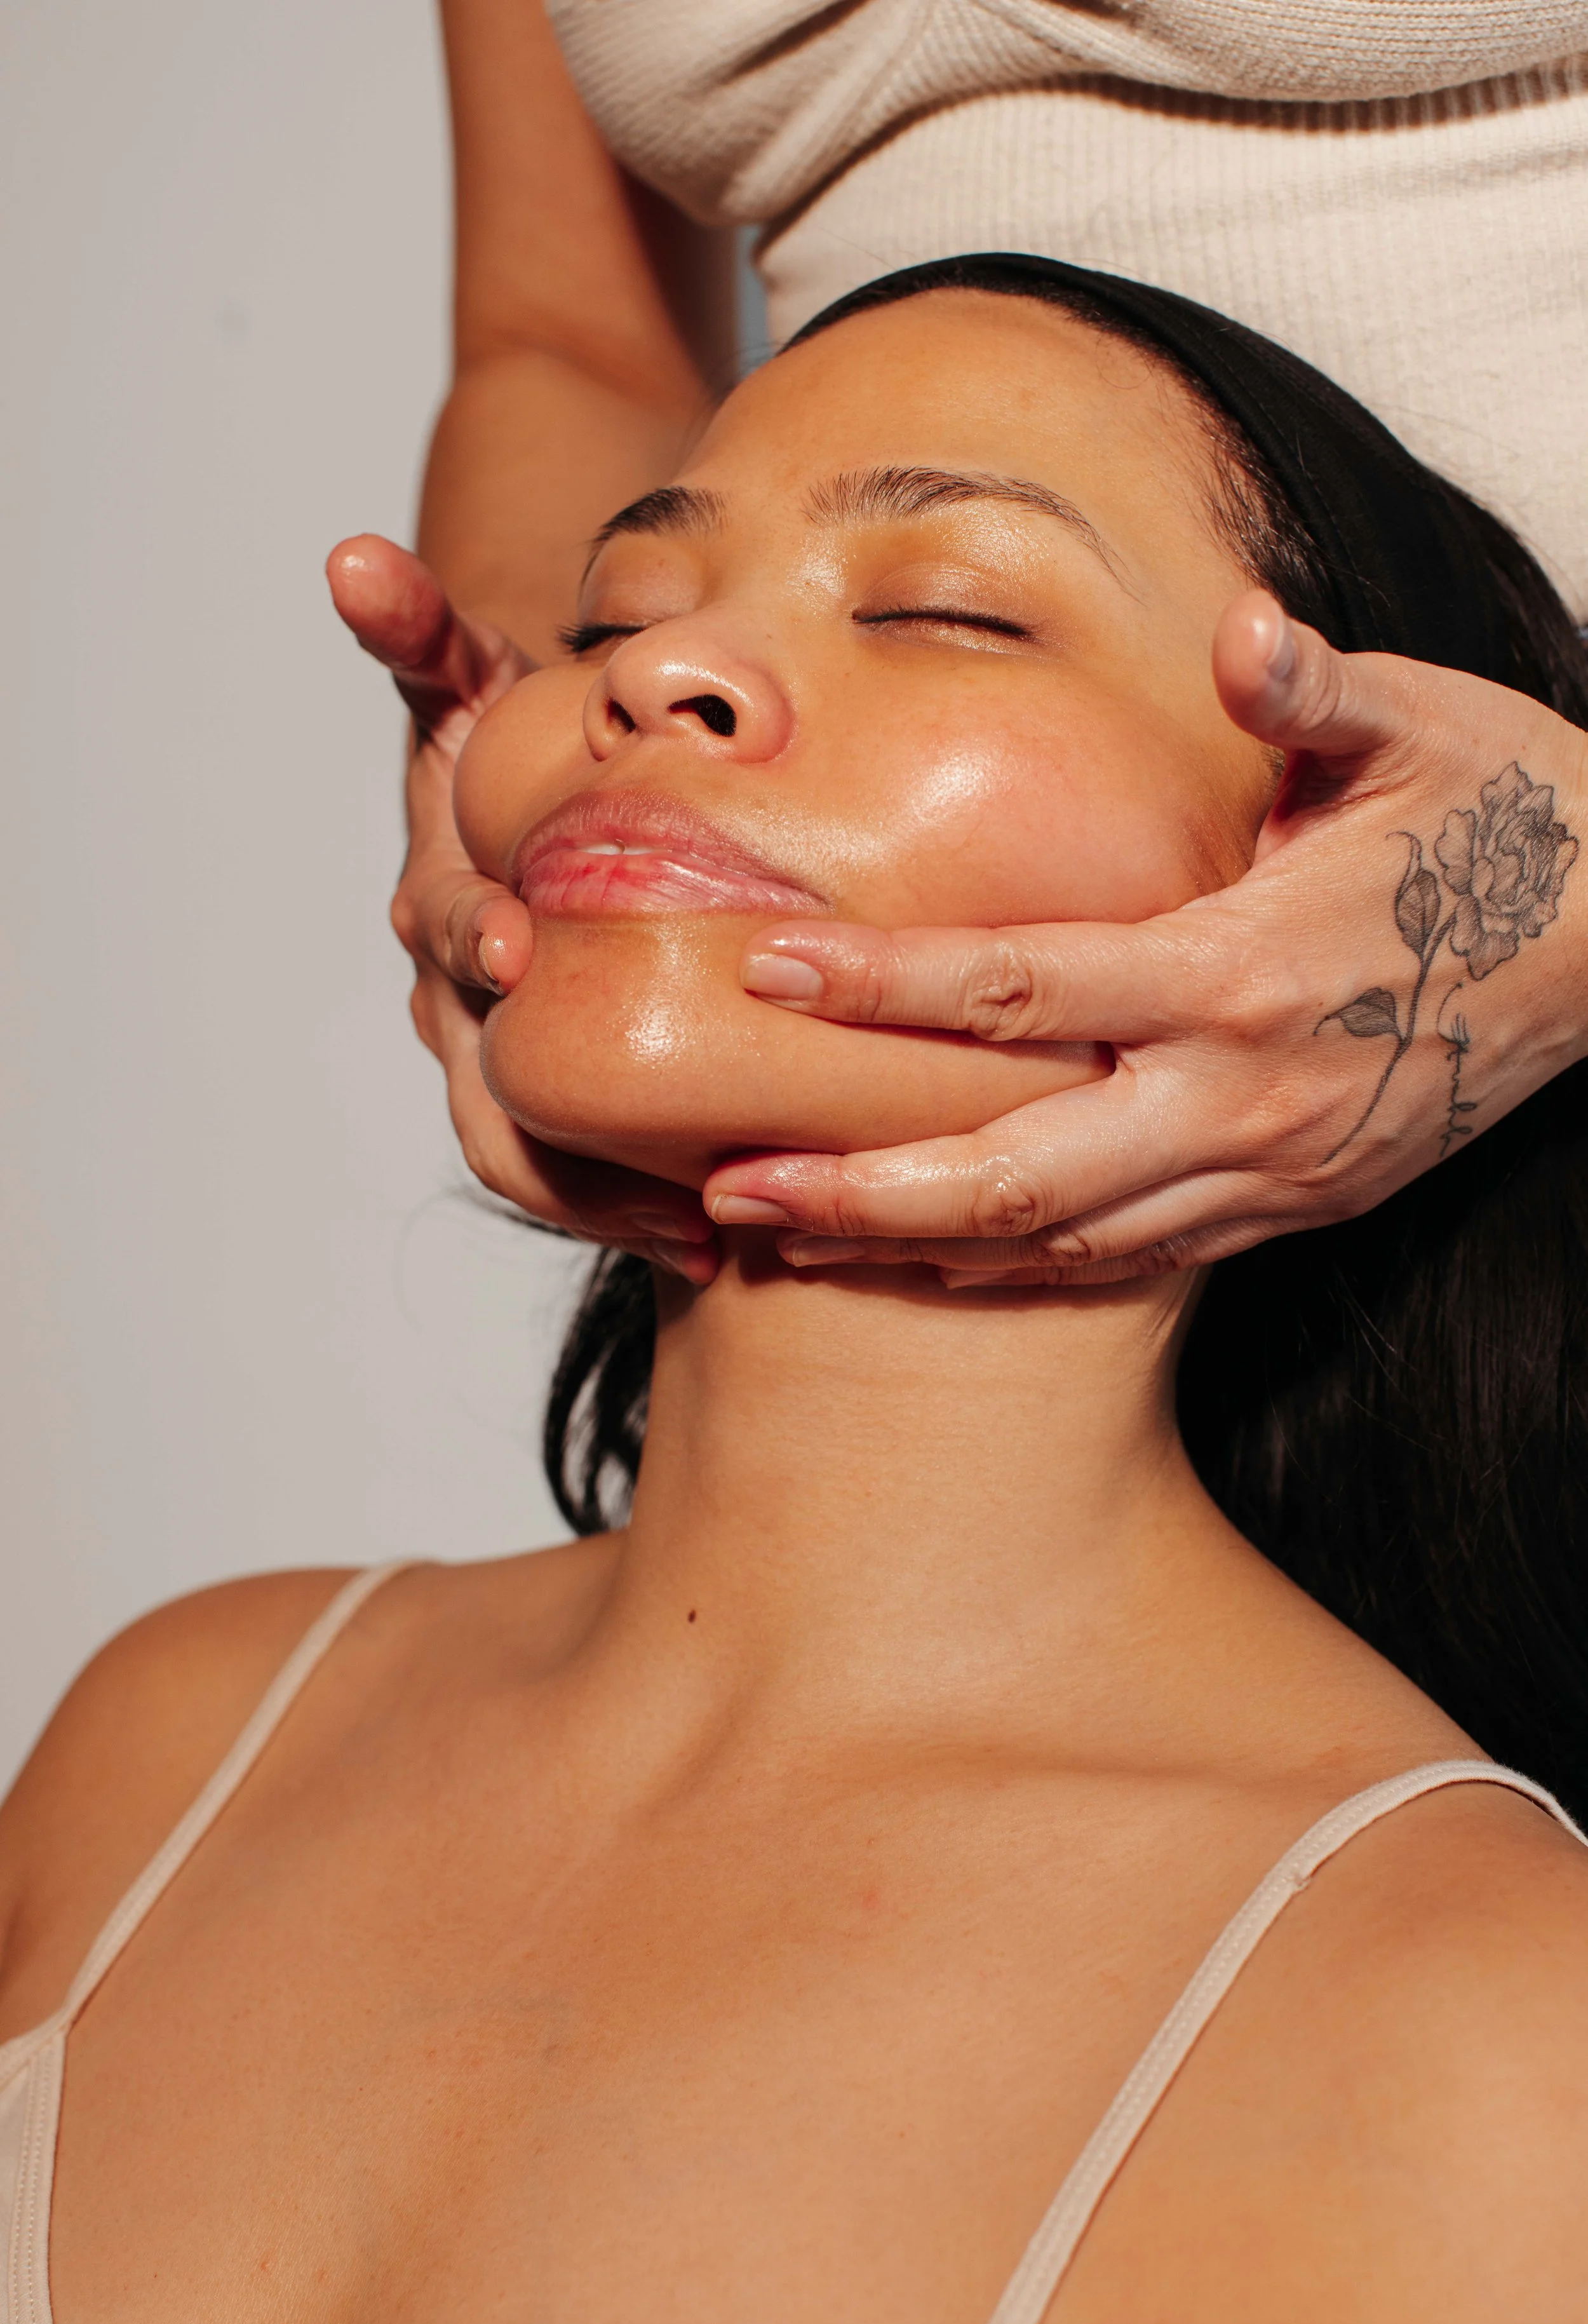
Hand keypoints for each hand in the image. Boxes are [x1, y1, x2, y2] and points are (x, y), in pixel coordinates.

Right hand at [326, 535, 716, 1280]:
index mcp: (443, 903)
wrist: (547, 825)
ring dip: (598, 1200)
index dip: (467, 935)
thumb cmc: (525, 754)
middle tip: (646, 1158)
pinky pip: (583, 1172)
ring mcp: (507, 1059)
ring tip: (697, 1229)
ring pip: (526, 1153)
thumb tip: (350, 560)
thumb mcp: (478, 684)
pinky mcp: (563, 1103)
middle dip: (553, 1120)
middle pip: (483, 1078)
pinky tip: (708, 1246)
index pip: (442, 932)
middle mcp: (463, 999)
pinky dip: (630, 1213)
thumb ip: (422, 634)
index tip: (512, 944)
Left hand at [703, 593, 1587, 1285]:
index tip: (766, 975)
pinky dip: (1021, 1271)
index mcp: (1247, 967)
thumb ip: (1313, 691)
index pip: (1029, 989)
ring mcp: (1273, 1169)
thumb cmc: (1508, 817)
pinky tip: (927, 1261)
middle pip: (1021, 1172)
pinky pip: (1133, 1262)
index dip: (887, 987)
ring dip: (921, 1249)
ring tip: (783, 1241)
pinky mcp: (1296, 1206)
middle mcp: (1246, 1093)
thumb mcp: (1425, 726)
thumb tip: (1239, 632)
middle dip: (867, 1190)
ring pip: (1066, 1243)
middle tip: (729, 1187)